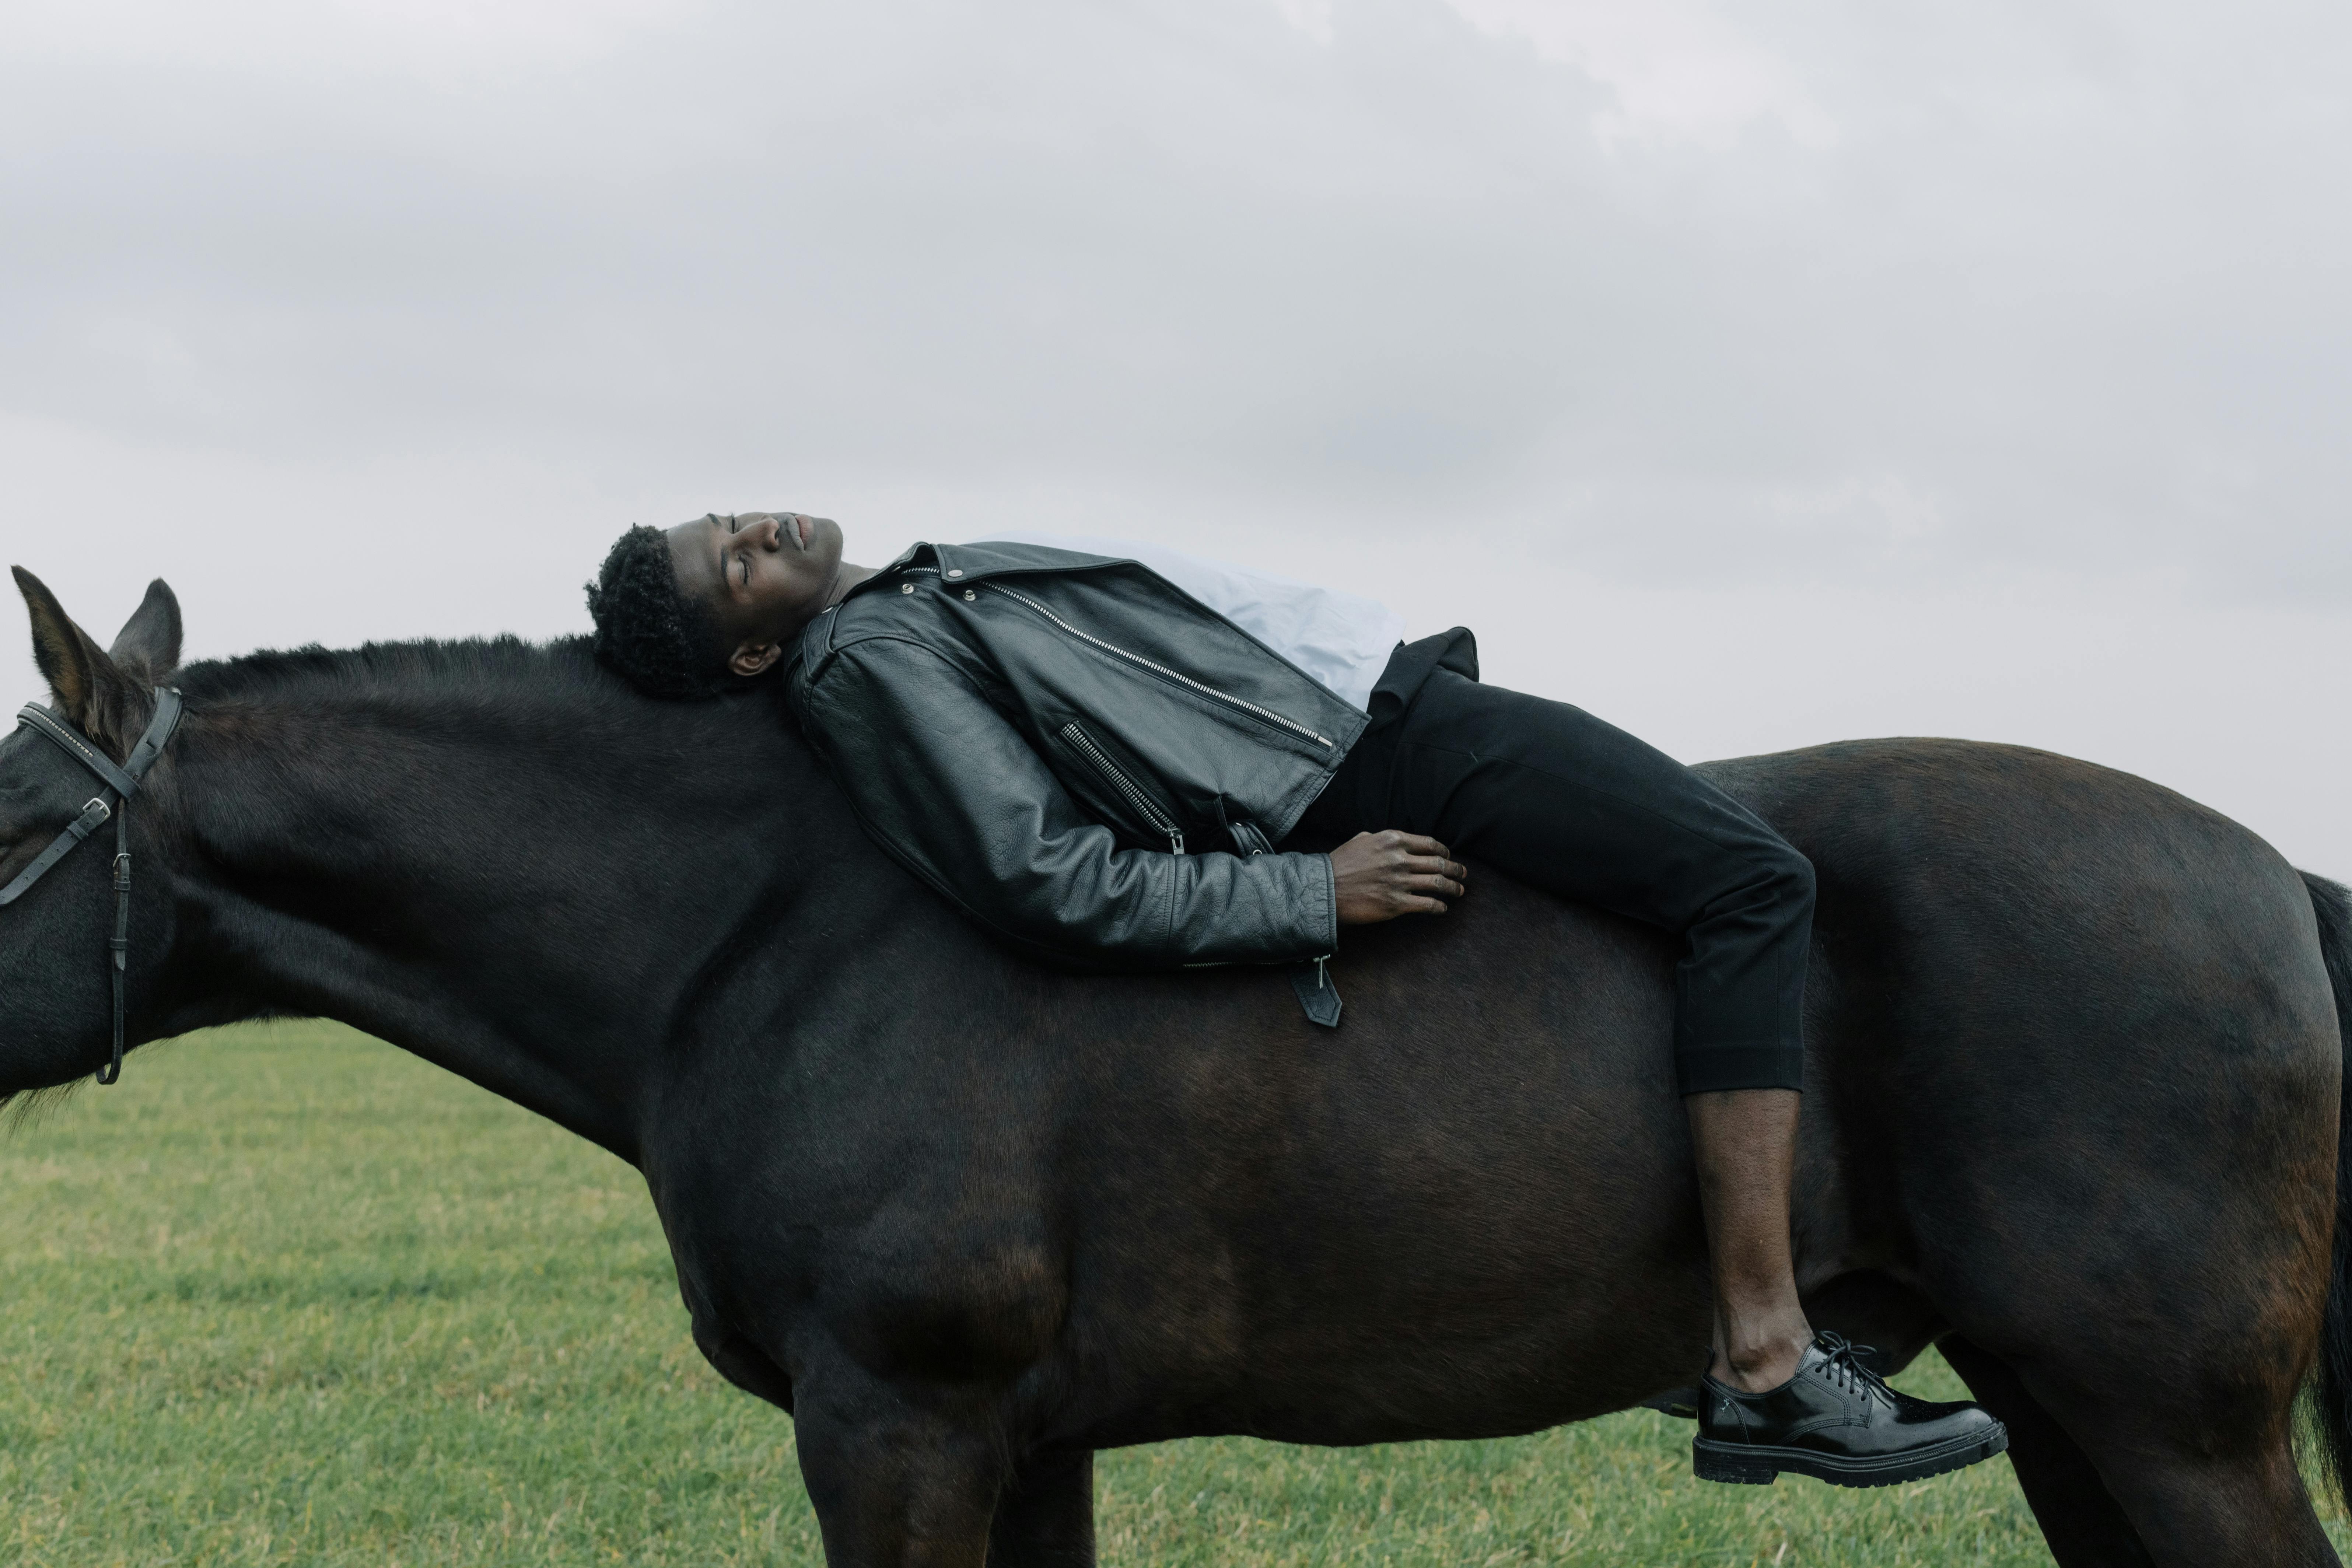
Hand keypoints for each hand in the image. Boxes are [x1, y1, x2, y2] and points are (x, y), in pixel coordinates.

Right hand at [1330, 831, 1467, 923]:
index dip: (1444, 852)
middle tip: (1463, 874)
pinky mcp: (1396, 904)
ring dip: (1453, 888)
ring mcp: (1399, 882)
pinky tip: (1442, 909)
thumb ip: (1379, 839)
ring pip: (1438, 883)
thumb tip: (1392, 842)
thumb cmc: (1340, 865)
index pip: (1429, 844)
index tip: (1448, 857)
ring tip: (1459, 891)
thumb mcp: (1360, 840)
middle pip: (1439, 863)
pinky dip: (1439, 907)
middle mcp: (1399, 859)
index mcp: (1392, 840)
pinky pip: (1427, 904)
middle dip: (1456, 869)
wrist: (1325, 890)